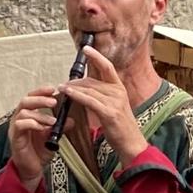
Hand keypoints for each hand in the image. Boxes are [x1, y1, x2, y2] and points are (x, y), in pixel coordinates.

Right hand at [8, 87, 58, 189]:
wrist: (32, 169)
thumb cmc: (39, 151)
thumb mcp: (53, 137)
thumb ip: (60, 128)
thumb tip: (72, 120)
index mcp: (28, 115)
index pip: (32, 97)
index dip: (41, 92)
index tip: (53, 89)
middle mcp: (19, 119)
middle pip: (25, 100)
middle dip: (40, 99)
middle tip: (54, 102)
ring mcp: (16, 128)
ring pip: (23, 112)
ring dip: (40, 114)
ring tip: (53, 121)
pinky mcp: (15, 137)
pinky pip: (20, 125)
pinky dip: (32, 124)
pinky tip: (43, 128)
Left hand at [58, 45, 143, 163]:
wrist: (132, 144)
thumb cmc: (121, 128)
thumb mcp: (114, 107)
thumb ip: (102, 95)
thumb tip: (86, 88)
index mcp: (120, 89)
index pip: (107, 67)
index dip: (96, 56)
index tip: (85, 48)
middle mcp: (118, 92)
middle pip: (92, 80)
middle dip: (75, 81)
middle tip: (63, 84)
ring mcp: (114, 102)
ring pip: (89, 89)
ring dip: (72, 88)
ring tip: (61, 88)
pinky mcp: (109, 113)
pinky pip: (89, 100)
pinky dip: (76, 95)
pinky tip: (67, 93)